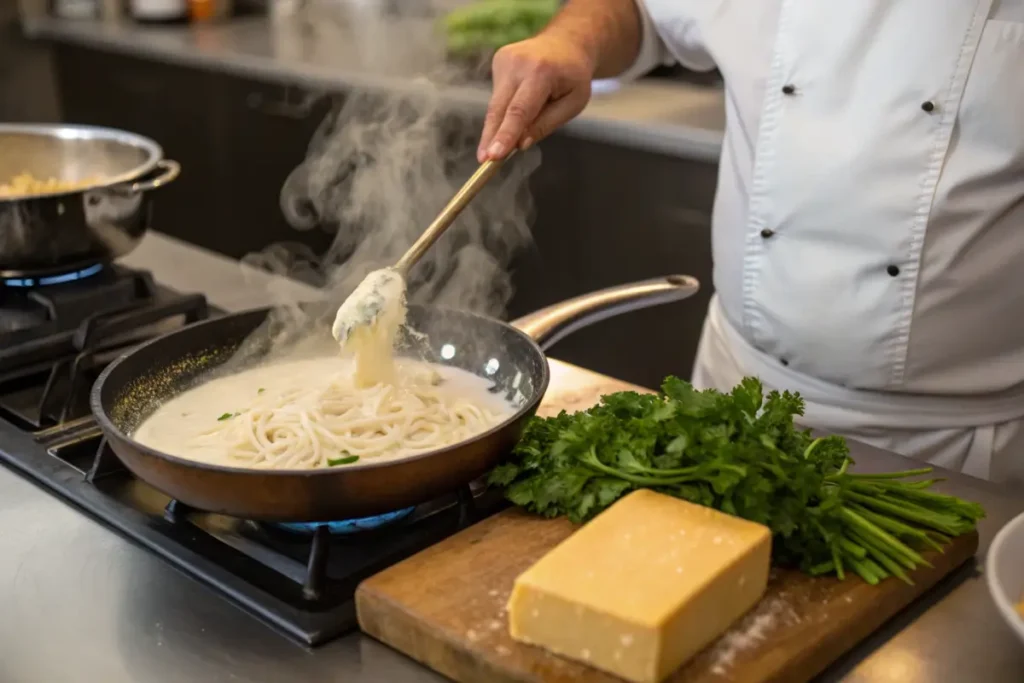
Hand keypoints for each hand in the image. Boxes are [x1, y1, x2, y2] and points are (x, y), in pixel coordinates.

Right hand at [478, 33, 594, 161]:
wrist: (567, 42)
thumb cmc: (573, 77)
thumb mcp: (572, 104)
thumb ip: (546, 124)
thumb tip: (520, 144)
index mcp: (541, 72)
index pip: (520, 111)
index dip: (505, 135)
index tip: (493, 156)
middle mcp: (518, 62)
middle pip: (500, 109)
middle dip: (491, 137)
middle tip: (484, 162)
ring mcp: (505, 59)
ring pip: (495, 104)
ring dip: (495, 128)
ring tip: (494, 148)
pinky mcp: (498, 61)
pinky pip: (498, 97)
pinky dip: (502, 112)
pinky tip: (513, 112)